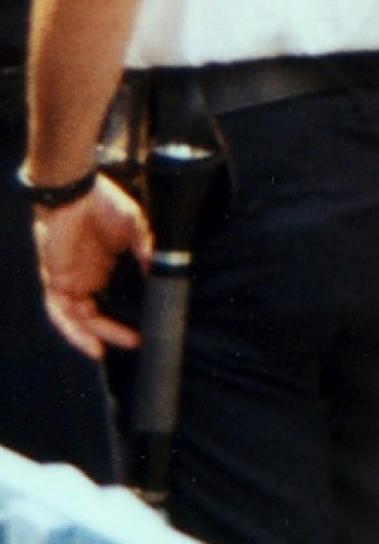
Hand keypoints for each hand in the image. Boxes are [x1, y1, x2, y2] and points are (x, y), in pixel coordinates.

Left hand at [33, 176, 148, 359]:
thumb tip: (158, 270)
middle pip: (95, 313)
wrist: (74, 192)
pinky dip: (72, 330)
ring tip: (108, 351)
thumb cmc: (103, 203)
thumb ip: (145, 249)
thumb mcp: (135, 227)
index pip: (114, 298)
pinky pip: (59, 312)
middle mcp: (85, 277)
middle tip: (137, 341)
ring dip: (90, 336)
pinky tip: (89, 344)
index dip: (126, 314)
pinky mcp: (55, 280)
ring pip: (76, 318)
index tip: (147, 327)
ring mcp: (69, 280)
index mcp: (104, 266)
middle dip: (112, 331)